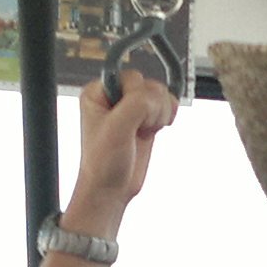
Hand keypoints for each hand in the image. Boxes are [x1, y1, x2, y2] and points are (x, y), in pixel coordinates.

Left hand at [63, 69, 179, 230]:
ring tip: (144, 132)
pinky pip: (167, 104)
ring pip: (160, 94)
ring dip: (159, 113)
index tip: (130, 118)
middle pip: (149, 84)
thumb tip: (158, 96)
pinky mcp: (145, 118)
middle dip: (151, 107)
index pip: (131, 76)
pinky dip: (168, 115)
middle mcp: (115, 96)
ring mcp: (132, 108)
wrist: (111, 189)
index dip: (137, 96)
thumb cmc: (103, 162)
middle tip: (138, 129)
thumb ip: (137, 104)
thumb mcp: (117, 129)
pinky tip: (157, 129)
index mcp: (99, 92)